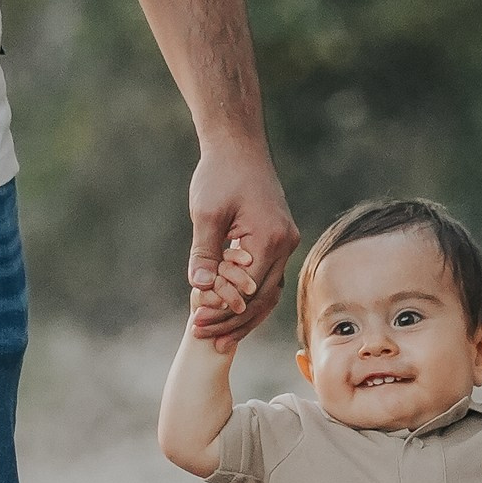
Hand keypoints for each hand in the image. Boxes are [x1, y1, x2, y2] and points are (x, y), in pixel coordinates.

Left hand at [188, 136, 297, 340]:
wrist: (238, 145)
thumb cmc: (220, 174)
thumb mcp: (206, 214)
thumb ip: (205, 254)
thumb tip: (200, 289)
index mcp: (270, 239)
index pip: (248, 291)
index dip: (222, 312)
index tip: (195, 324)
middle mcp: (286, 244)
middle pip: (262, 299)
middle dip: (232, 320)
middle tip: (202, 336)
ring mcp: (286, 242)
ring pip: (268, 293)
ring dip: (242, 314)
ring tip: (217, 336)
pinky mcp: (278, 239)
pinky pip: (266, 278)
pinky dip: (249, 297)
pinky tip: (228, 311)